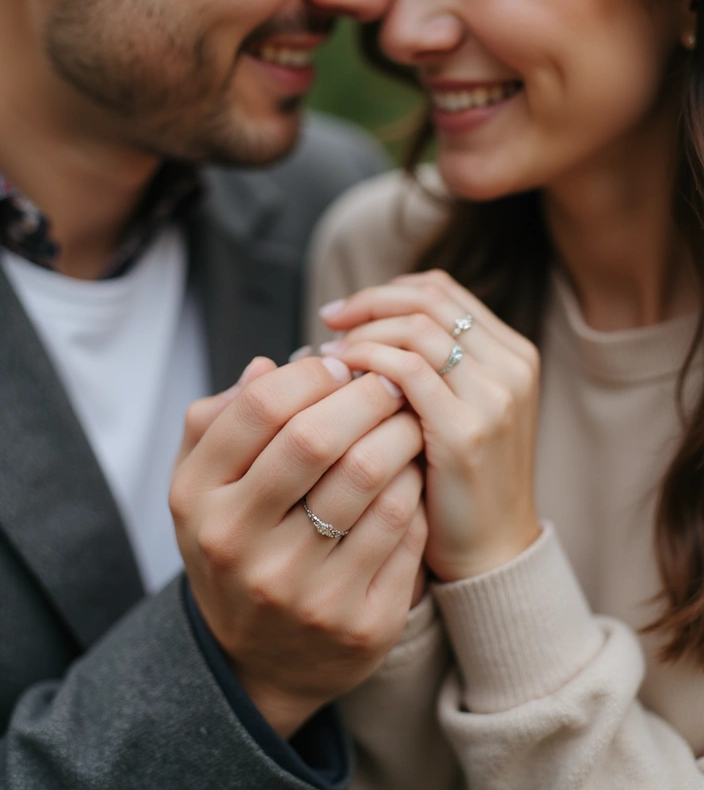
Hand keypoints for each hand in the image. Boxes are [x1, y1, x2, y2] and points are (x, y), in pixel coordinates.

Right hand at [170, 356, 426, 737]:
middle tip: (390, 383)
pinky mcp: (358, 621)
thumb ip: (222, 419)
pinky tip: (413, 473)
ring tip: (409, 419)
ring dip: (401, 434)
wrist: (258, 662)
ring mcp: (301, 590)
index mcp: (199, 499)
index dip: (311, 374)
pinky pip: (405, 528)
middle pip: (317, 439)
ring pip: (372, 480)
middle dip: (366, 395)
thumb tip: (268, 365)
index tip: (339, 366)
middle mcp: (241, 546)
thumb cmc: (236, 546)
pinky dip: (416, 486)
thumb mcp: (203, 485)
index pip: (260, 408)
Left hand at [319, 269, 540, 582]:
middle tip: (328, 321)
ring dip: (363, 333)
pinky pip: (405, 371)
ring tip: (329, 355)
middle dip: (369, 304)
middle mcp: (511, 366)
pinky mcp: (466, 431)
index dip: (385, 292)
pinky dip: (366, 363)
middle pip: (428, 299)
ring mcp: (494, 397)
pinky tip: (341, 380)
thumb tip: (356, 324)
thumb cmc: (457, 480)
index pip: (440, 290)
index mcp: (511, 353)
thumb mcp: (455, 409)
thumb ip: (427, 365)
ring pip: (415, 328)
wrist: (490, 553)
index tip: (344, 312)